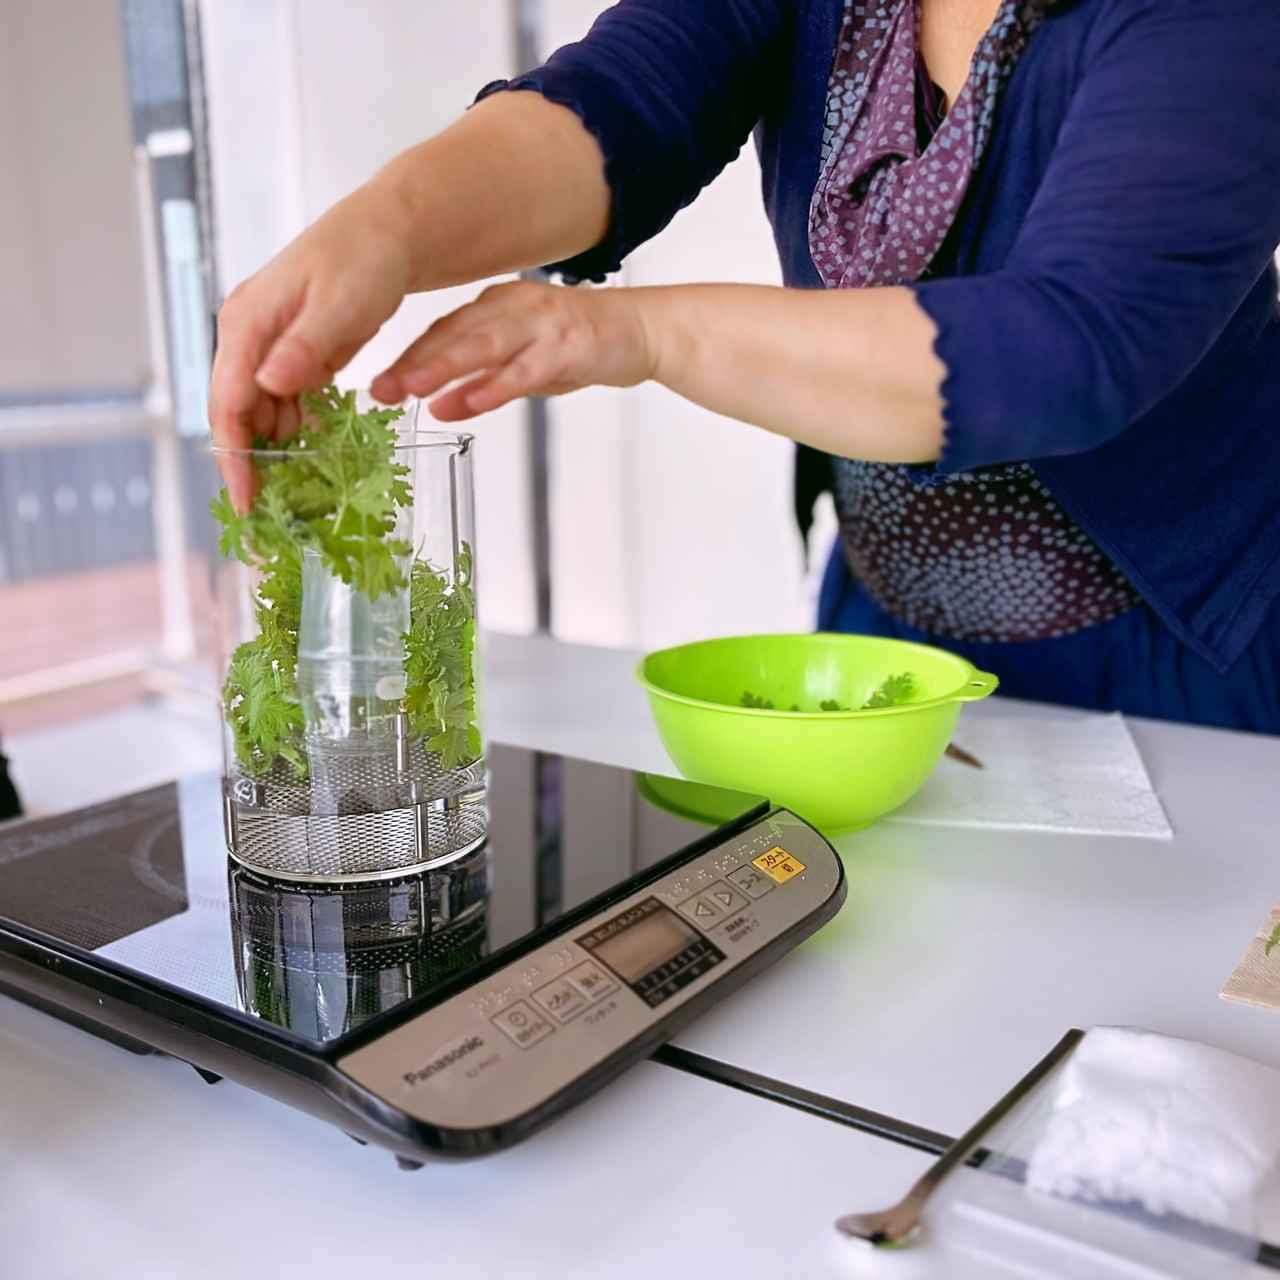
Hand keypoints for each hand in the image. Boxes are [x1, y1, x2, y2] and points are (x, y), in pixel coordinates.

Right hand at [208, 187, 413, 509]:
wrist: (391, 232)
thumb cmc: (364, 258)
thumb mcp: (339, 304)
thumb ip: (303, 347)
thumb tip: (266, 384)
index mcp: (247, 324)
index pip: (228, 403)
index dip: (234, 458)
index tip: (246, 503)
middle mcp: (250, 337)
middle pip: (240, 416)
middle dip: (253, 467)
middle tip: (273, 517)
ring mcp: (272, 347)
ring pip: (265, 414)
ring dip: (279, 454)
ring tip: (299, 499)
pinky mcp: (298, 355)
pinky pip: (290, 404)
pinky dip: (302, 432)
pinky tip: (318, 459)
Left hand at [369, 280, 657, 419]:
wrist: (641, 330)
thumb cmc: (580, 347)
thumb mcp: (524, 368)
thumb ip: (482, 383)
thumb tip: (438, 406)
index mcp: (497, 307)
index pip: (442, 331)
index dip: (408, 357)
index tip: (376, 383)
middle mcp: (514, 309)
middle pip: (454, 336)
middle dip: (413, 364)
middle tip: (380, 389)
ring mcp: (541, 325)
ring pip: (483, 346)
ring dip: (444, 368)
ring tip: (413, 390)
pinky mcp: (567, 346)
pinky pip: (525, 368)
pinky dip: (495, 385)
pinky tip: (470, 401)